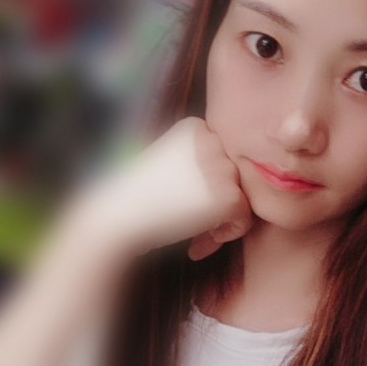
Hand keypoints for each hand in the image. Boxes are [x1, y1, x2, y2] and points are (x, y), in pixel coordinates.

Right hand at [79, 117, 254, 260]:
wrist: (119, 217)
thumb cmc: (140, 196)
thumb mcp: (171, 162)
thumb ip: (201, 163)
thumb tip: (231, 184)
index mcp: (197, 127)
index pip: (224, 157)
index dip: (211, 184)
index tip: (190, 201)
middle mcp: (213, 140)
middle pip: (236, 176)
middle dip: (220, 204)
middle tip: (197, 222)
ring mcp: (222, 166)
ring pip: (245, 196)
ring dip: (226, 219)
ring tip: (199, 232)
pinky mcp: (229, 195)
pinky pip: (246, 217)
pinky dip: (230, 233)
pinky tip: (203, 238)